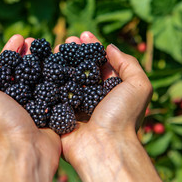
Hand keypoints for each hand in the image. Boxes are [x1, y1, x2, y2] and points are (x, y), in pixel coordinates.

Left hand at [0, 35, 60, 181]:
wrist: (25, 150)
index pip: (3, 68)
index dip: (10, 50)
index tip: (19, 36)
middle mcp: (16, 101)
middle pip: (23, 71)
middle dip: (29, 53)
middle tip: (36, 39)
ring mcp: (35, 106)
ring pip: (40, 79)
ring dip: (44, 62)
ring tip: (51, 47)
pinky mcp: (51, 113)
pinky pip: (56, 91)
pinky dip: (59, 78)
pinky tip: (63, 65)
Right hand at [55, 32, 173, 181]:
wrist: (104, 147)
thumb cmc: (123, 116)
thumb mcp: (139, 86)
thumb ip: (129, 63)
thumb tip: (110, 47)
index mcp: (111, 89)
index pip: (100, 62)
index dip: (92, 46)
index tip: (83, 34)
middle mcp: (93, 96)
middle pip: (81, 68)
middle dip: (74, 52)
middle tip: (66, 40)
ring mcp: (75, 105)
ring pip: (65, 78)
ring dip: (59, 62)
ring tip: (53, 48)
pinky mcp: (60, 114)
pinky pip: (51, 94)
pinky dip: (46, 80)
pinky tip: (42, 66)